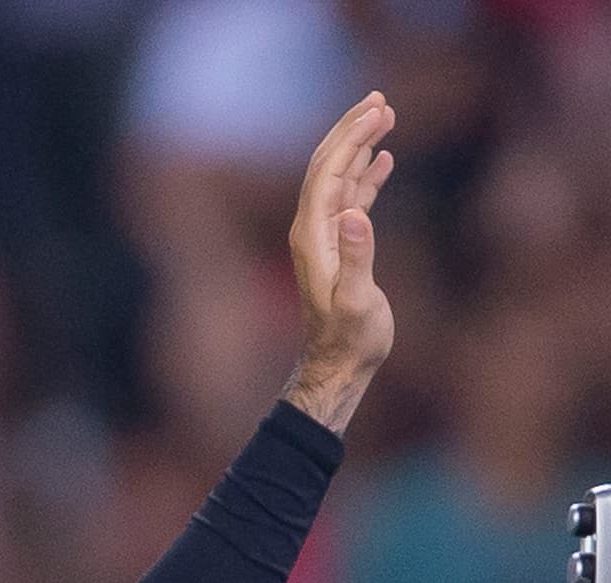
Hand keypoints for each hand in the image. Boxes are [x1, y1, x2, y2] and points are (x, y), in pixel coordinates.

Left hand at [284, 90, 395, 431]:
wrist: (339, 367)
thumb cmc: (350, 340)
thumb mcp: (356, 302)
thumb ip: (357, 258)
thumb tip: (356, 216)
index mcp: (312, 236)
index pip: (326, 173)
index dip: (350, 138)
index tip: (377, 110)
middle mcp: (312, 231)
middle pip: (327, 166)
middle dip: (352, 130)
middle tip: (380, 99)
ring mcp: (325, 238)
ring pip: (339, 178)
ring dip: (360, 146)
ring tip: (386, 116)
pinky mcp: (340, 247)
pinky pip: (350, 199)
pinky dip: (366, 175)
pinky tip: (384, 159)